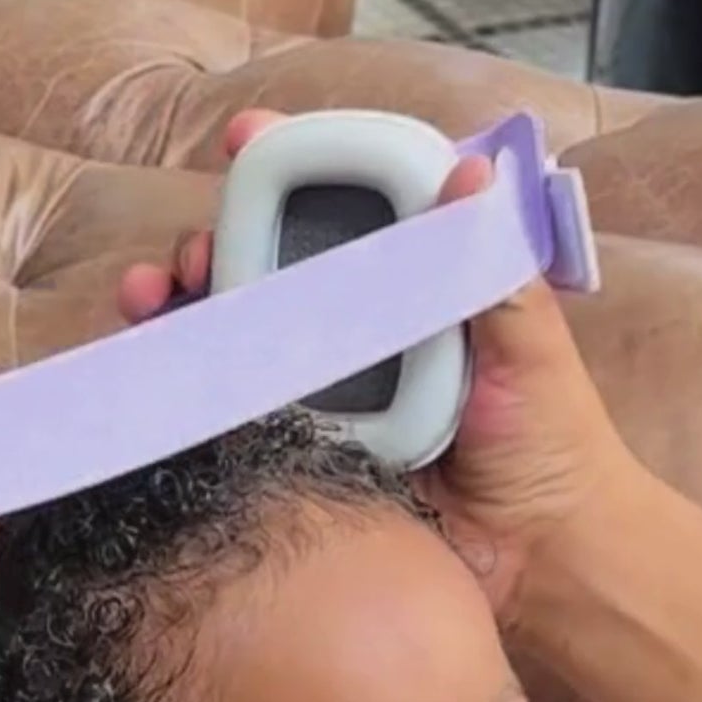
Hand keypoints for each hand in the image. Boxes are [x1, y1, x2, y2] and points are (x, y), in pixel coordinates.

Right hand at [116, 110, 647, 617]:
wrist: (537, 560)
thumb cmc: (550, 444)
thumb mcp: (528, 342)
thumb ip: (490, 262)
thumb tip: (469, 171)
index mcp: (407, 284)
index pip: (339, 207)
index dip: (288, 168)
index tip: (246, 140)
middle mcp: (353, 329)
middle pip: (261, 264)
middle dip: (210, 240)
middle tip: (195, 254)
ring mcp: (316, 391)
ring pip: (229, 331)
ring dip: (178, 305)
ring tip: (151, 299)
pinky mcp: (291, 452)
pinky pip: (226, 412)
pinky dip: (183, 386)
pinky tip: (152, 370)